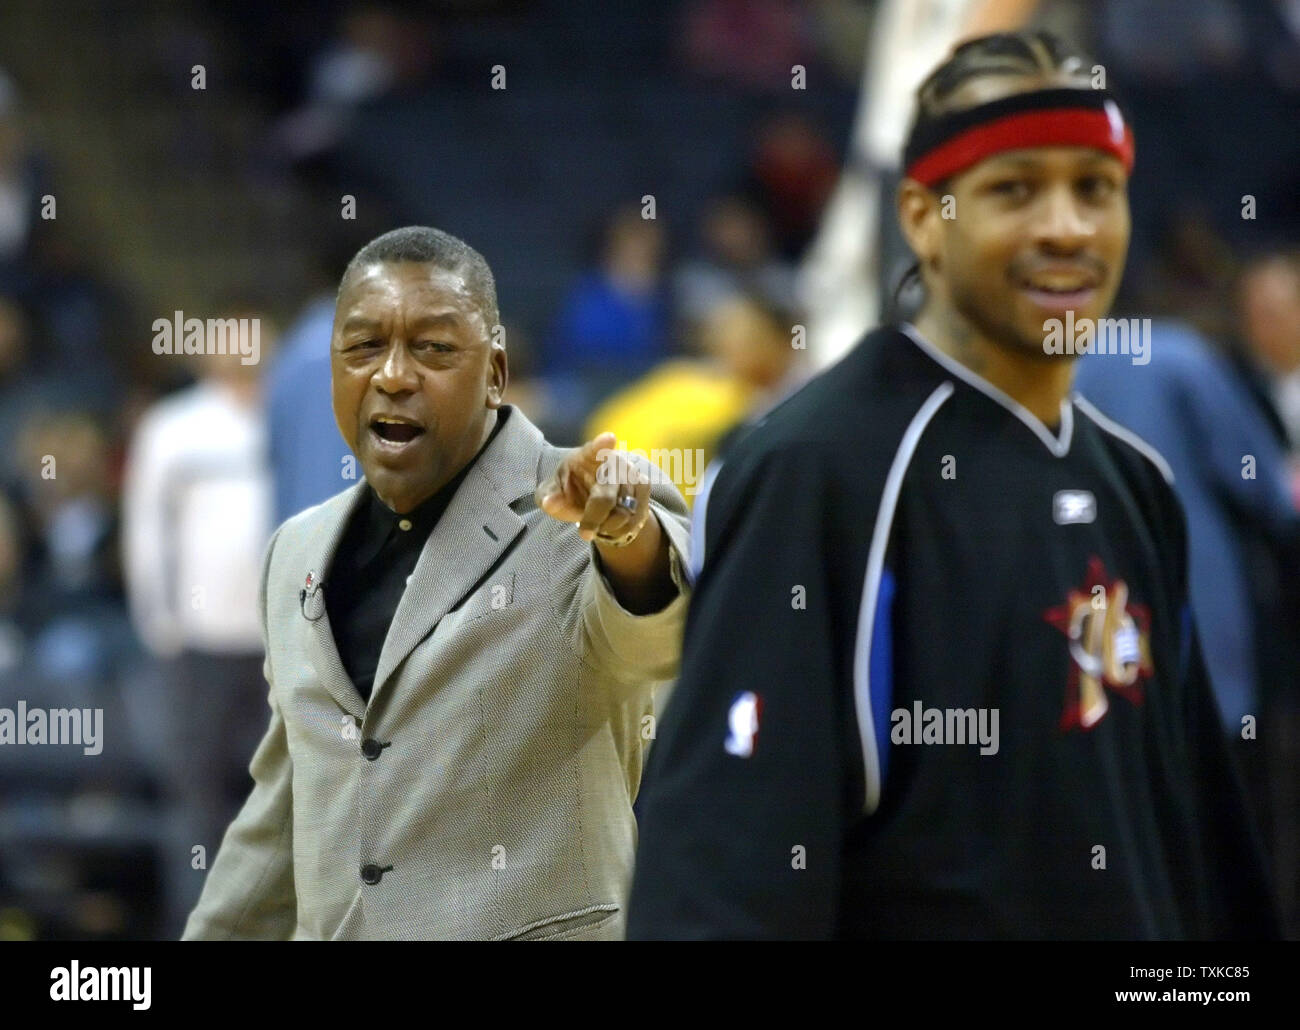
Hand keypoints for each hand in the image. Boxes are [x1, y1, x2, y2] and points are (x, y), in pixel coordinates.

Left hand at [536, 431, 651, 544]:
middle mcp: (613, 460)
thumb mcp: (553, 492)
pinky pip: (635, 518)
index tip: (609, 439)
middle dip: (593, 519)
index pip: (595, 448)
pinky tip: (610, 525)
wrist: (594, 491)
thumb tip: (549, 503)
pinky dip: (620, 529)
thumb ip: (549, 497)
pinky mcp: (643, 487)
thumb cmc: (570, 488)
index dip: (601, 445)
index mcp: (587, 455)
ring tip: (596, 524)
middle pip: (605, 498)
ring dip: (607, 526)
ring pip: (623, 513)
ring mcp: (631, 472)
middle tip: (584, 533)